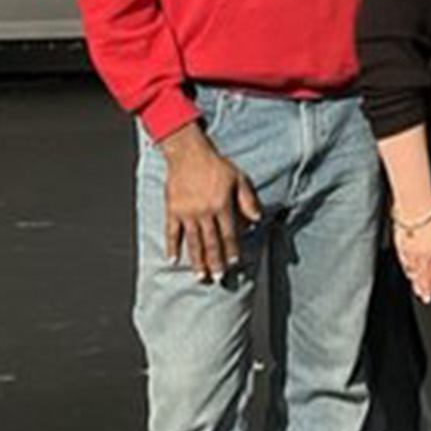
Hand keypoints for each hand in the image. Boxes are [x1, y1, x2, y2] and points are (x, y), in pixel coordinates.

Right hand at [157, 125, 261, 280]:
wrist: (188, 153)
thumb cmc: (216, 165)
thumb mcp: (240, 179)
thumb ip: (248, 200)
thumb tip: (258, 219)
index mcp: (221, 205)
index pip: (229, 234)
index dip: (232, 249)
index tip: (235, 262)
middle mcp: (204, 212)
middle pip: (211, 242)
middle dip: (215, 261)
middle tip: (218, 277)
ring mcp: (186, 213)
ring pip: (193, 241)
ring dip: (196, 260)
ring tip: (200, 276)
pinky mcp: (172, 210)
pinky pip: (172, 232)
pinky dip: (172, 246)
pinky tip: (173, 259)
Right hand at [392, 203, 430, 303]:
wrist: (415, 206)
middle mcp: (424, 254)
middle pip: (426, 275)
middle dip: (427, 288)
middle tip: (427, 299)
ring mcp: (411, 251)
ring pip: (414, 271)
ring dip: (417, 283)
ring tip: (418, 292)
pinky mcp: (401, 244)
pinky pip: (404, 262)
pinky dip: (407, 270)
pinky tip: (409, 275)